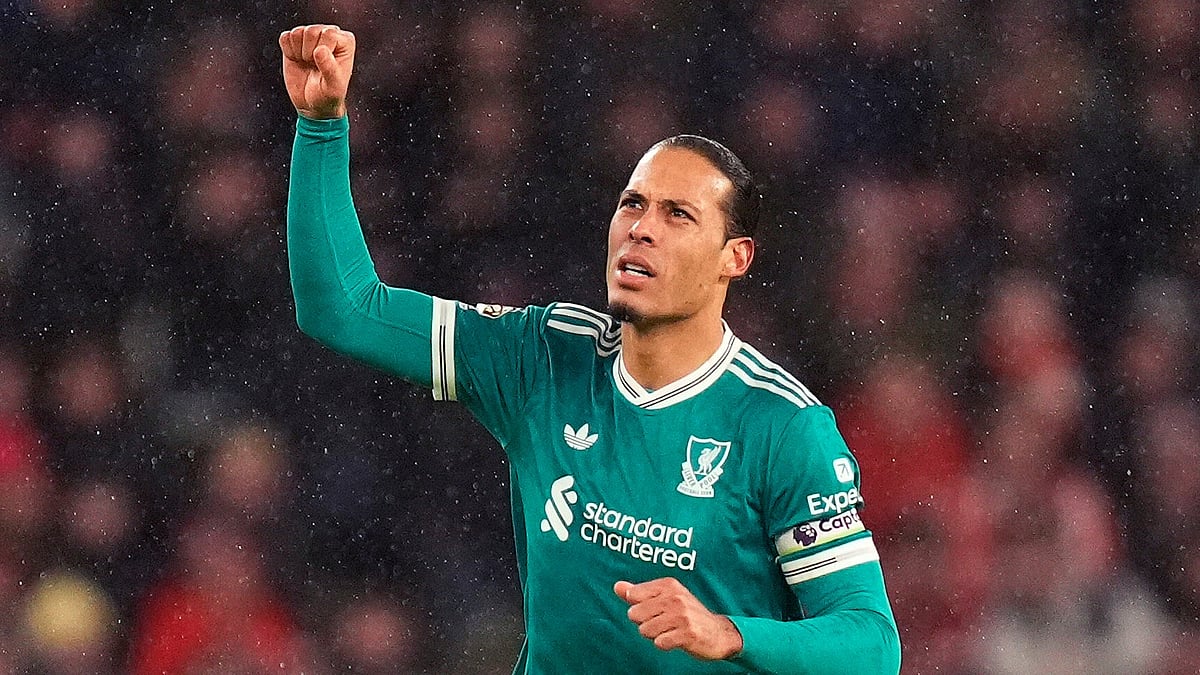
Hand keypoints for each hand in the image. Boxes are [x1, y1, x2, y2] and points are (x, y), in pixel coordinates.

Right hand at [278, 24, 355, 118]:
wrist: (312, 104)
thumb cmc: (328, 96)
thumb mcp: (333, 87)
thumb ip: (329, 69)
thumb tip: (319, 50)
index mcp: (345, 41)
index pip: (328, 33)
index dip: (321, 52)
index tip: (324, 67)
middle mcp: (329, 34)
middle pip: (311, 31)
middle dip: (308, 53)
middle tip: (314, 67)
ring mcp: (312, 36)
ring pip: (297, 32)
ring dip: (298, 52)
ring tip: (307, 64)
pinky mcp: (295, 40)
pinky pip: (285, 37)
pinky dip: (288, 51)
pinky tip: (297, 60)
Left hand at [614, 578, 742, 660]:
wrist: (719, 633)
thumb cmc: (687, 614)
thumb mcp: (665, 597)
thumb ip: (639, 592)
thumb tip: (617, 586)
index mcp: (668, 585)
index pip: (633, 595)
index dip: (639, 608)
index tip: (654, 610)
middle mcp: (675, 597)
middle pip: (635, 614)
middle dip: (645, 623)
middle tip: (663, 623)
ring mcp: (682, 615)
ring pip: (645, 630)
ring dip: (655, 635)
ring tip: (670, 631)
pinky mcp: (687, 633)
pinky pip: (659, 643)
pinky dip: (665, 644)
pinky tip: (676, 639)